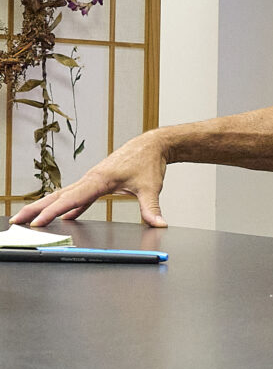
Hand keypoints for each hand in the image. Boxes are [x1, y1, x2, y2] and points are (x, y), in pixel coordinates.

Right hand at [9, 131, 168, 227]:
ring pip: (64, 195)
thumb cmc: (149, 162)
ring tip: (28, 219)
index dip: (54, 212)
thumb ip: (152, 207)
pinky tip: (63, 218)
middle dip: (36, 208)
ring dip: (45, 206)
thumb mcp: (151, 187)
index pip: (72, 198)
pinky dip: (66, 206)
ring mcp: (92, 180)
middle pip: (59, 195)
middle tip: (16, 221)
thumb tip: (159, 223)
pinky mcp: (97, 182)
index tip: (38, 222)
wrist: (152, 145)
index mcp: (100, 179)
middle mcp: (91, 178)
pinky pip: (77, 196)